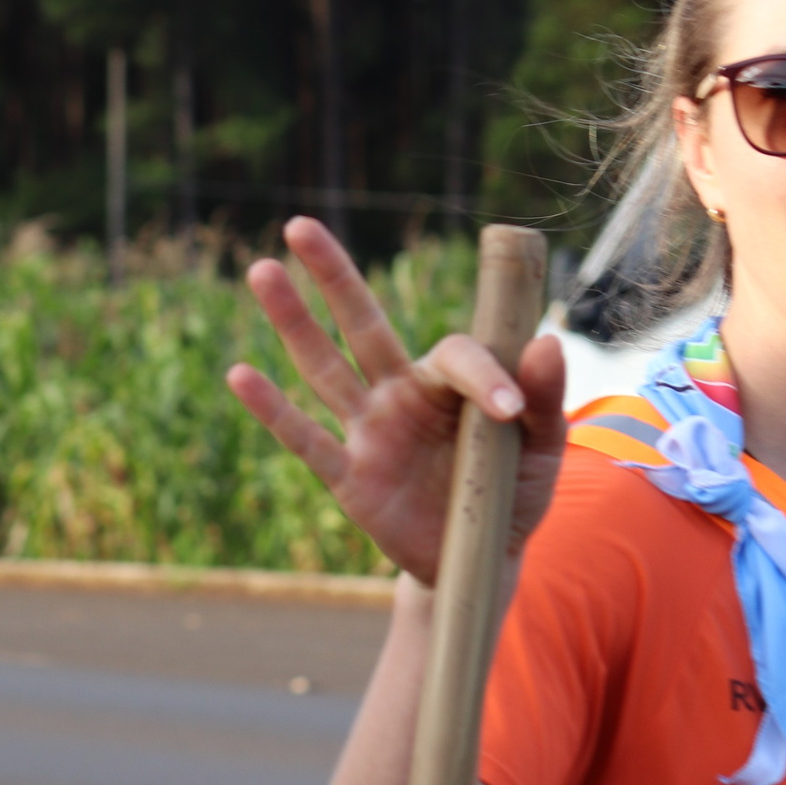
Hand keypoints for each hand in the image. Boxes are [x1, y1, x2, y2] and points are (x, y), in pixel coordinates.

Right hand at [224, 217, 568, 585]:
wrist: (479, 560)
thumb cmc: (510, 495)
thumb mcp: (541, 449)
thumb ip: (543, 397)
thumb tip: (545, 341)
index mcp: (449, 384)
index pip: (453, 353)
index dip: (480, 375)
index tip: (505, 412)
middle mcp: (401, 396)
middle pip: (360, 324)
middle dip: (333, 275)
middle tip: (299, 224)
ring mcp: (369, 432)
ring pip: (323, 368)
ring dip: (292, 321)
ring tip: (261, 270)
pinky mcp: (349, 478)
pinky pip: (305, 438)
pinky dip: (273, 409)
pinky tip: (240, 374)